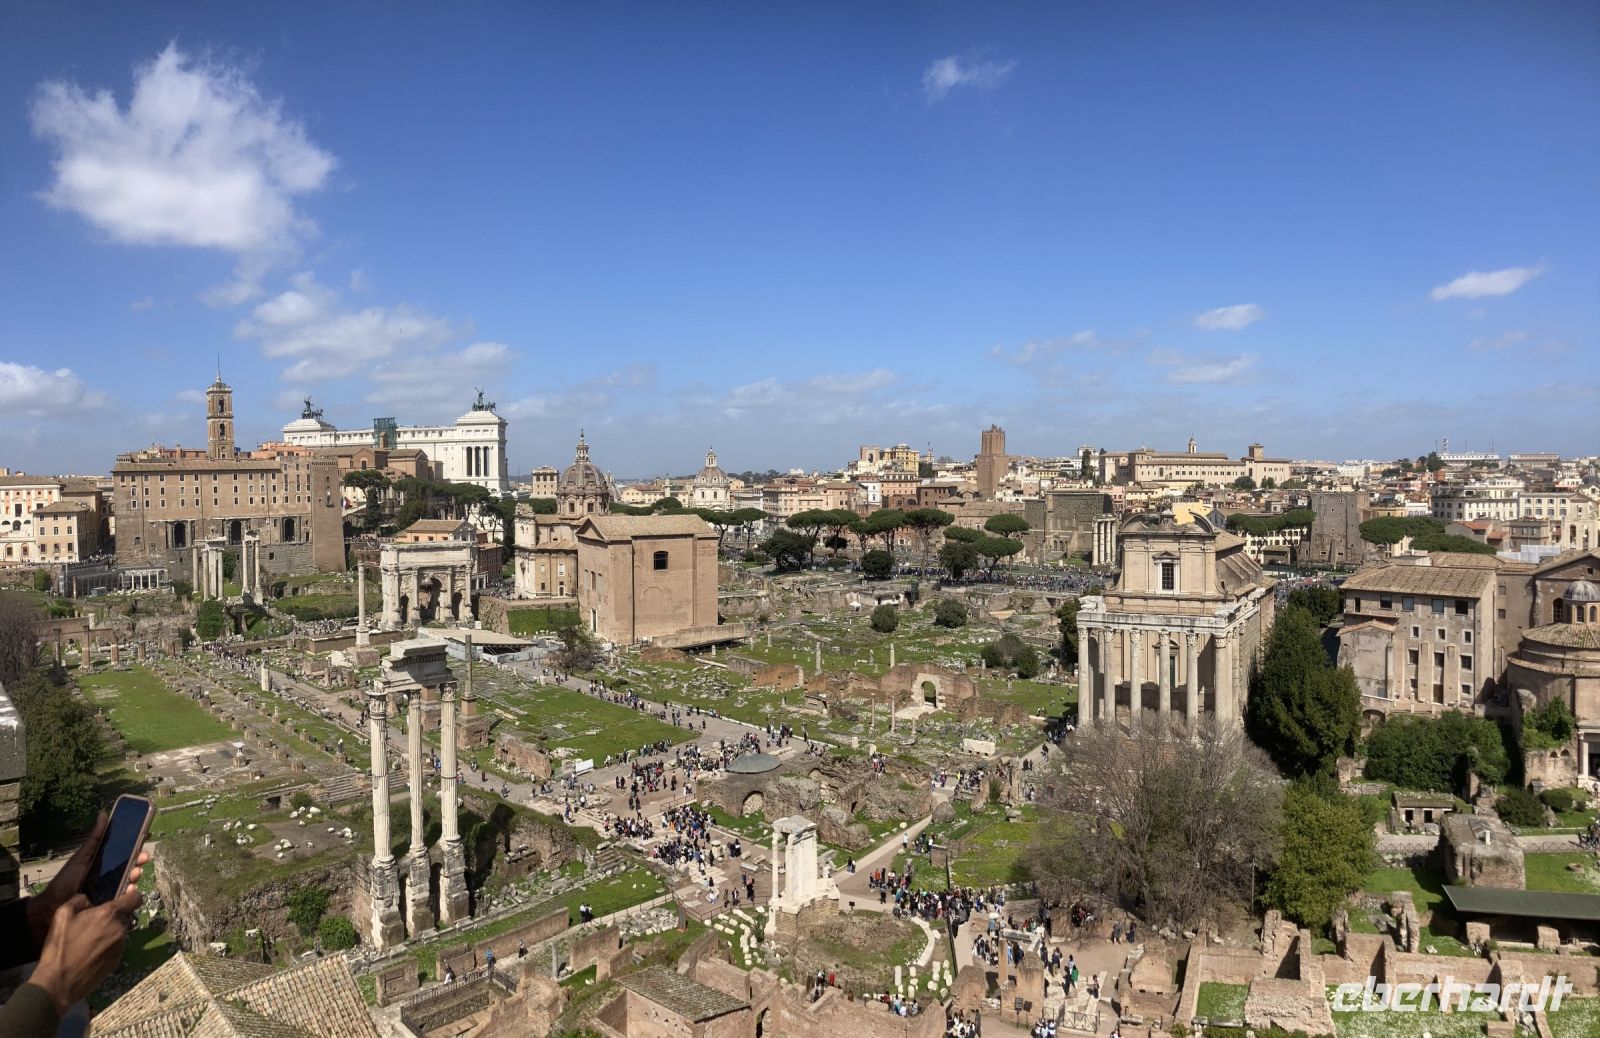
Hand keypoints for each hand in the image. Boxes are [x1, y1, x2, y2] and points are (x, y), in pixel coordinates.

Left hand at [29, 813, 149, 946]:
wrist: (53, 906)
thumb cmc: (66, 880)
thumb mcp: (81, 857)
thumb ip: (95, 838)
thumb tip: (104, 814)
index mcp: (104, 863)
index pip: (124, 852)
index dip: (135, 845)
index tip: (144, 837)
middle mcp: (111, 876)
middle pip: (131, 865)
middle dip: (140, 860)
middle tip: (143, 857)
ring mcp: (112, 890)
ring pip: (131, 880)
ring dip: (136, 875)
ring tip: (135, 873)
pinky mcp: (111, 904)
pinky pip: (125, 898)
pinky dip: (131, 893)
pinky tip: (131, 889)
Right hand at [29, 889, 140, 1017]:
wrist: (59, 981)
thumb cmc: (59, 947)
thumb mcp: (62, 915)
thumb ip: (79, 900)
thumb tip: (89, 900)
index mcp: (108, 914)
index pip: (134, 898)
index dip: (132, 895)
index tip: (127, 894)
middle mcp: (120, 928)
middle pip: (125, 916)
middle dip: (113, 917)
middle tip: (94, 924)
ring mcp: (121, 946)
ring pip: (120, 932)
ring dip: (110, 932)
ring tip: (89, 941)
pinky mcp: (118, 960)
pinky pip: (117, 947)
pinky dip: (108, 947)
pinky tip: (91, 954)